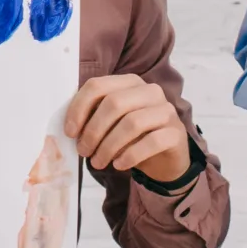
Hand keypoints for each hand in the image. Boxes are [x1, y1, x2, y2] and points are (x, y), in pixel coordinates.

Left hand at [65, 72, 191, 182]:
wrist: (164, 158)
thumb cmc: (131, 137)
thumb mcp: (110, 123)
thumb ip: (93, 117)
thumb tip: (71, 128)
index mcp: (129, 82)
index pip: (97, 86)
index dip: (79, 108)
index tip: (70, 132)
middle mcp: (150, 91)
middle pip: (114, 104)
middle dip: (93, 130)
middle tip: (83, 151)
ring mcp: (166, 111)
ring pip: (131, 124)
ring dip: (108, 146)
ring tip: (97, 162)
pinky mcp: (176, 133)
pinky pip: (150, 142)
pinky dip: (130, 155)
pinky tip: (118, 165)